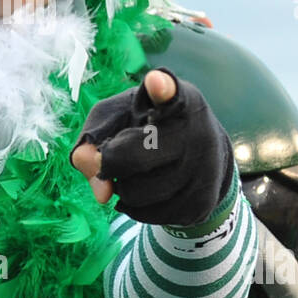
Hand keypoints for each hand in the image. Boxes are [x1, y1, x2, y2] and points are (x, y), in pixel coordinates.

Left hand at [70, 68, 233, 225]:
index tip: (155, 82)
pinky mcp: (202, 204)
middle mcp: (198, 132)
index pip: (170, 92)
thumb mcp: (118, 118)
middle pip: (131, 158)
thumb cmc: (147, 127)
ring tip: (135, 171)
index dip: (160, 88)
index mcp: (180, 99)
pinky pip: (146, 215)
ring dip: (121, 187)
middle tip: (115, 155)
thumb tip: (103, 193)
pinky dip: (134, 207)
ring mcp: (205, 171)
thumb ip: (93, 140)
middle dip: (110, 162)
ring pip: (135, 193)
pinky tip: (147, 190)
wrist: (200, 156)